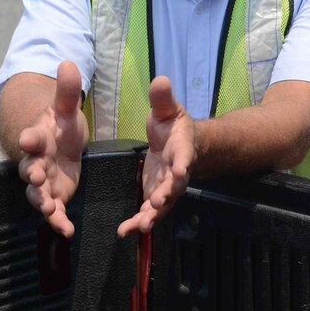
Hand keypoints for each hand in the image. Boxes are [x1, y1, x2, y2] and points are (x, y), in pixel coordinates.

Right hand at [17, 61, 87, 237]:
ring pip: (38, 194)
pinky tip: (66, 230)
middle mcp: (36, 161)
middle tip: (38, 177)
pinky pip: (53, 211)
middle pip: (30, 169)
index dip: (29, 138)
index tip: (29, 138)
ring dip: (43, 202)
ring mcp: (43, 181)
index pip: (31, 137)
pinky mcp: (54, 196)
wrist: (58, 144)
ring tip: (50, 209)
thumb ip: (67, 91)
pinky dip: (58, 221)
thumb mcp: (67, 109)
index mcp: (38, 137)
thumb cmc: (60, 126)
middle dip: (33, 174)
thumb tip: (69, 61)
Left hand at [117, 76, 194, 236]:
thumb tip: (160, 78)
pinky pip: (148, 213)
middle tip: (156, 204)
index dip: (182, 164)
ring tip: (140, 226)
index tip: (180, 171)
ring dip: (151, 216)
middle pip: (174, 187)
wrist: (179, 145)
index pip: (184, 156)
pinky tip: (125, 231)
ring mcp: (167, 188)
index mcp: (182, 149)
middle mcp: (177, 173)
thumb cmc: (173, 126)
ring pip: (162, 206)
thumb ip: (162, 99)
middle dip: (166, 195)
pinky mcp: (154, 198)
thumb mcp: (168, 110)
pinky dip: (138, 223)